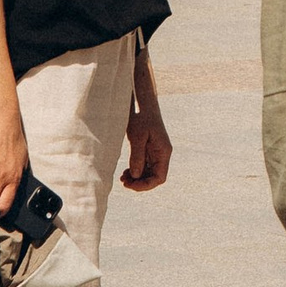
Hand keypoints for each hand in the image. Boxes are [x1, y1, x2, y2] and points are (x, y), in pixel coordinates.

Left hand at [122, 59, 171, 190]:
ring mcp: (155, 152)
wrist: (142, 101)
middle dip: (139, 182)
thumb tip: (136, 176)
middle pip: (153, 177)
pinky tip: (126, 171)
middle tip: (123, 182)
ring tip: (123, 178)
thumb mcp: (137, 137)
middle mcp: (161, 154)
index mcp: (163, 151)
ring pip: (148, 173)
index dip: (146, 185)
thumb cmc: (141, 116)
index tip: (131, 185)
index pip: (159, 177)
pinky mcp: (148, 149)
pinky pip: (144, 165)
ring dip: (136, 178)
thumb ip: (137, 157)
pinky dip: (135, 171)